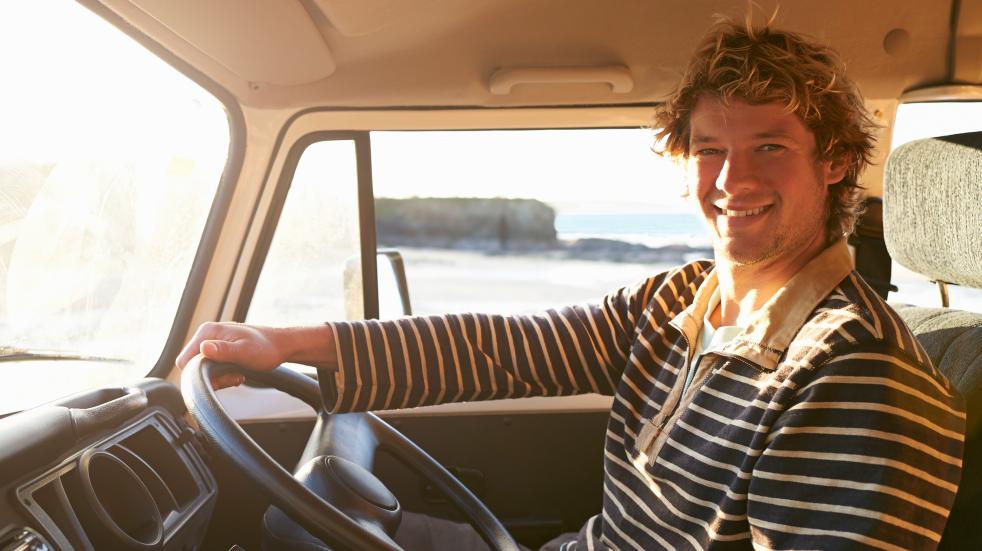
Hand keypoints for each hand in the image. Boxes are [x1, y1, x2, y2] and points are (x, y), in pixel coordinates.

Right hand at [176, 322, 336, 388]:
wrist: (281, 346)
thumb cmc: (266, 348)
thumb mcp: (245, 352)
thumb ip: (223, 351)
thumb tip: (203, 349)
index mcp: (207, 332)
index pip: (185, 361)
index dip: (200, 375)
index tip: (222, 376)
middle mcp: (206, 336)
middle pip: (193, 367)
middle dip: (212, 377)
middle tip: (233, 377)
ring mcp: (212, 343)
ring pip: (203, 370)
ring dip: (219, 377)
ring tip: (237, 375)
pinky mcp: (218, 350)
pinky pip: (211, 369)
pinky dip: (223, 375)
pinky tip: (237, 374)